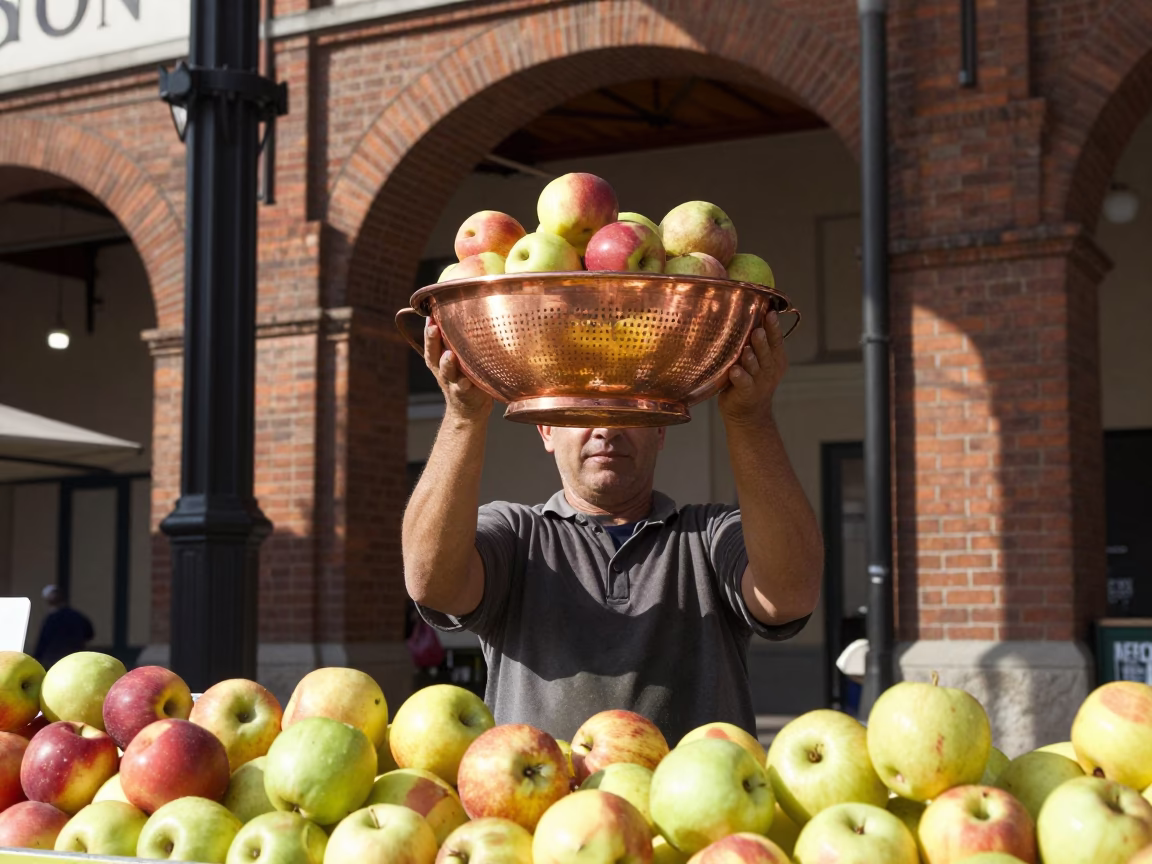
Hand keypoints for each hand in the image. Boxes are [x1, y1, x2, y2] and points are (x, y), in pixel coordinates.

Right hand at [425, 321, 492, 419]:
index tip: (430, 317)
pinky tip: (466, 381)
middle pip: (434, 354)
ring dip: (447, 364)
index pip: (431, 342)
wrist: (469, 409)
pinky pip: (464, 389)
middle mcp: (443, 370)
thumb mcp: (459, 357)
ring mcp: (454, 382)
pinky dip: (465, 385)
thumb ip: (457, 341)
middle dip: (432, 341)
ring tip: (449, 355)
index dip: (429, 331)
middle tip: (434, 328)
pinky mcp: (466, 394)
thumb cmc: (465, 375)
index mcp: (439, 359)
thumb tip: (462, 312)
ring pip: (448, 372)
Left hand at [717, 310, 786, 425]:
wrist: (749, 414)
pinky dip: (739, 377)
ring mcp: (759, 383)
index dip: (774, 327)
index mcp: (775, 359)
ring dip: (751, 358)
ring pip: (755, 367)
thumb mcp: (759, 361)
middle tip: (758, 330)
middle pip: (767, 352)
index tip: (771, 313)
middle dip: (763, 341)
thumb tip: (745, 316)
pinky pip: (743, 383)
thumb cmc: (750, 380)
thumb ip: (756, 344)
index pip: (776, 340)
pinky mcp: (746, 393)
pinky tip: (734, 370)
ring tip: (747, 349)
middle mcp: (769, 370)